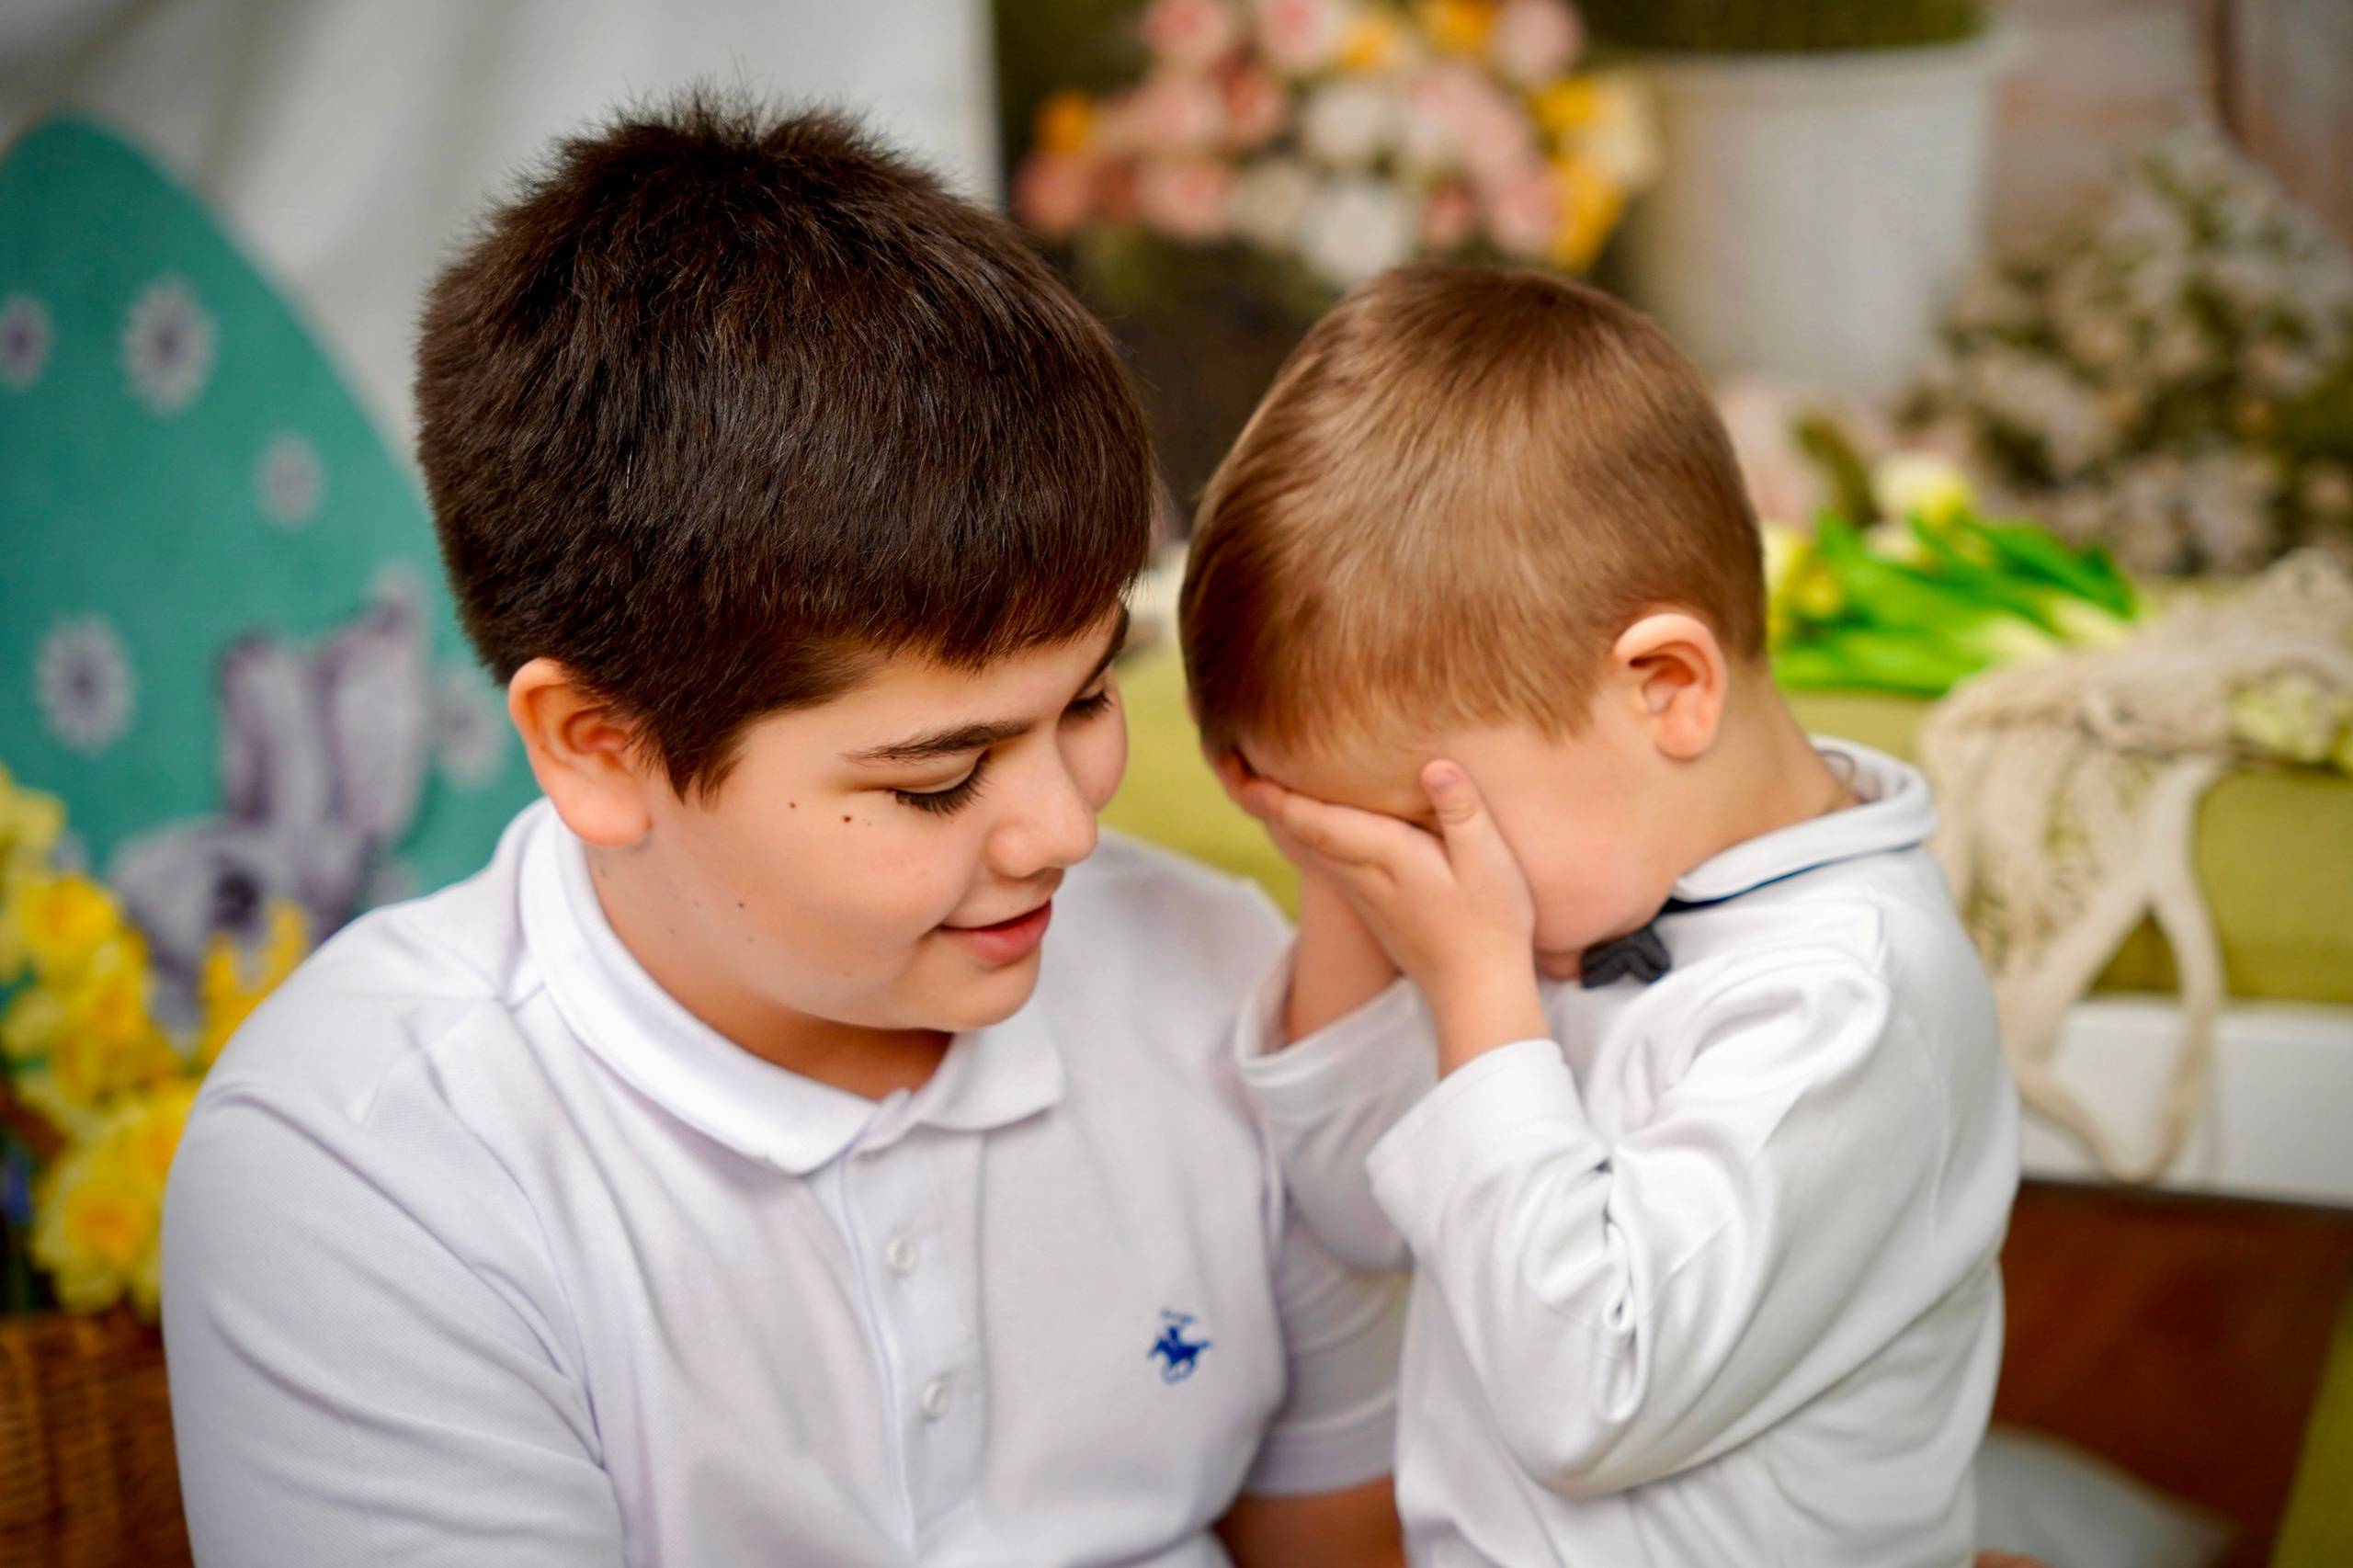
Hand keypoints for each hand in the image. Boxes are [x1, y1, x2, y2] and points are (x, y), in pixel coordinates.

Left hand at [1236, 761, 1546, 1073]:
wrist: (1476, 992)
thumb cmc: (1491, 924)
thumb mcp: (1490, 863)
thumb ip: (1463, 812)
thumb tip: (1435, 765)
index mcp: (1388, 856)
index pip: (1318, 822)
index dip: (1278, 796)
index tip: (1243, 769)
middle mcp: (1363, 875)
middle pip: (1300, 833)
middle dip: (1265, 801)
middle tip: (1229, 765)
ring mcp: (1363, 894)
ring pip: (1308, 850)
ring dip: (1278, 818)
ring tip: (1252, 784)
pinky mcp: (1371, 906)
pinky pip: (1323, 863)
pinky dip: (1301, 837)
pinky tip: (1300, 824)